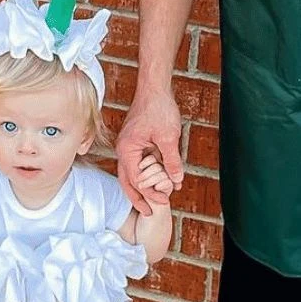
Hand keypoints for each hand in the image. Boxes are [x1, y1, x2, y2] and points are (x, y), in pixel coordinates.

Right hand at [116, 87, 183, 214]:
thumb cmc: (158, 109)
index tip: (162, 202)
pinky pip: (137, 163)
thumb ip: (172, 161)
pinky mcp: (134, 141)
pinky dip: (145, 174)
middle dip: (137, 197)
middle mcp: (123, 149)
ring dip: (140, 187)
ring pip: (130, 173)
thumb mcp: (169, 138)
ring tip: (151, 201)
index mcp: (127, 149)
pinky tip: (156, 181)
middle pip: (126, 180)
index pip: (135, 179)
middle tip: (147, 212)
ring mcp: (128, 145)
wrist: (154, 88)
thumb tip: (177, 181)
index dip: (149, 193)